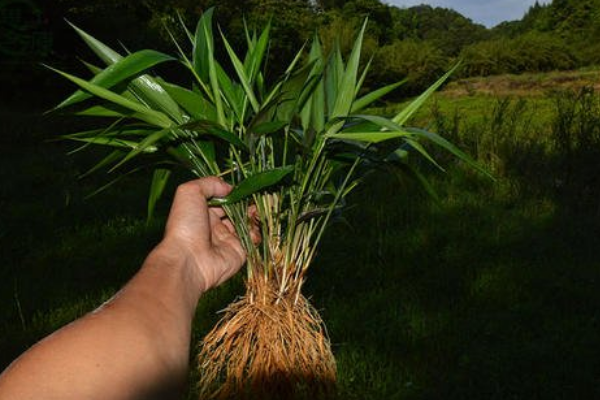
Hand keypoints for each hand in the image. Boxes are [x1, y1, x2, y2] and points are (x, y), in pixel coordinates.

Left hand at [161, 177, 257, 291]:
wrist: (188, 260)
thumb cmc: (185, 225)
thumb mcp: (190, 192)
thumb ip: (210, 184)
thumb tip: (229, 188)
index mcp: (202, 212)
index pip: (221, 199)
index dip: (233, 193)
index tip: (244, 187)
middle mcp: (215, 226)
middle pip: (236, 211)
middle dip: (246, 204)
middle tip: (254, 197)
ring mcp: (227, 240)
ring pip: (246, 224)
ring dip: (253, 216)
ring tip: (255, 210)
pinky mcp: (238, 252)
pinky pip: (251, 240)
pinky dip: (256, 232)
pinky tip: (254, 225)